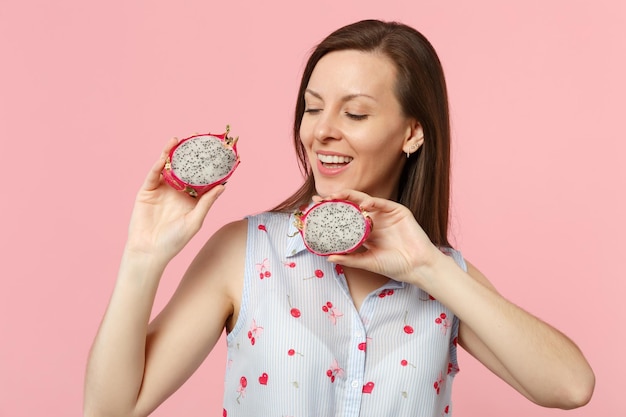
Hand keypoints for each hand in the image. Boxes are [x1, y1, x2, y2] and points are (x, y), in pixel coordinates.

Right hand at [125, 138, 224, 261]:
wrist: (149, 251)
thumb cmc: (174, 241)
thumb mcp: (195, 221)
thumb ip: (207, 202)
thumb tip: (223, 186)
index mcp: (191, 199)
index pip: (201, 178)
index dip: (207, 166)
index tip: (216, 152)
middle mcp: (177, 192)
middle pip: (184, 169)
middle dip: (189, 154)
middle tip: (196, 137)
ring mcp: (161, 190)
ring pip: (168, 168)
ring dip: (171, 154)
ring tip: (178, 140)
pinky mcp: (147, 191)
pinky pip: (153, 175)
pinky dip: (157, 165)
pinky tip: (163, 156)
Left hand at [319, 190, 441, 285]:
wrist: (417, 267)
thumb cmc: (395, 266)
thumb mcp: (368, 262)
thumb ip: (350, 259)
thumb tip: (328, 257)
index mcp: (366, 232)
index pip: (345, 219)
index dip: (331, 213)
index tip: (315, 209)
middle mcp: (374, 221)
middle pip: (352, 207)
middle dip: (336, 201)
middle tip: (321, 199)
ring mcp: (385, 215)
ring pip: (365, 201)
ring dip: (350, 197)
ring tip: (336, 197)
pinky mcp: (398, 211)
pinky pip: (383, 203)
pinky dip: (373, 202)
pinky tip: (363, 205)